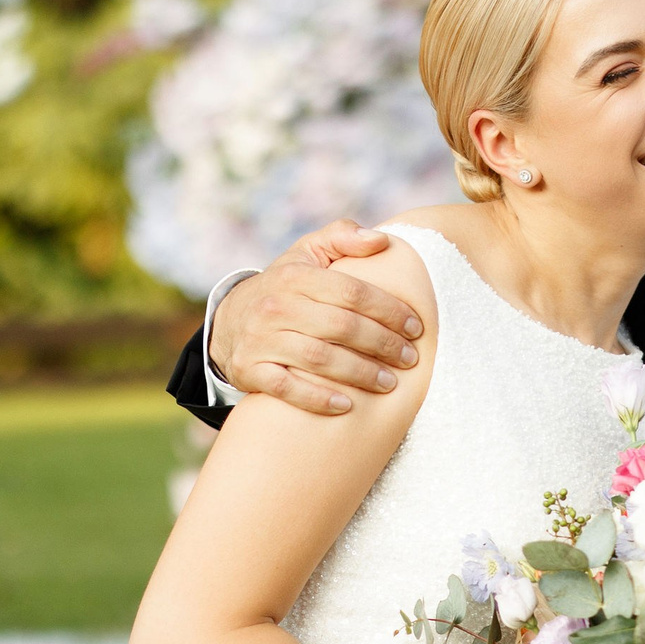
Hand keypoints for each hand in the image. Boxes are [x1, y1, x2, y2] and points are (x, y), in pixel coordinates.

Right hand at [209, 221, 424, 415]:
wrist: (229, 322)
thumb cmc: (285, 287)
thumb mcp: (307, 254)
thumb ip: (343, 237)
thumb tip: (382, 240)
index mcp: (296, 277)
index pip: (352, 292)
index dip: (388, 310)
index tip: (415, 327)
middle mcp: (276, 307)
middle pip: (341, 327)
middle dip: (382, 344)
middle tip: (410, 359)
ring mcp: (261, 339)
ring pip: (319, 359)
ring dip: (360, 374)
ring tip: (389, 383)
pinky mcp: (249, 369)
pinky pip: (286, 388)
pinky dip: (317, 399)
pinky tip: (346, 406)